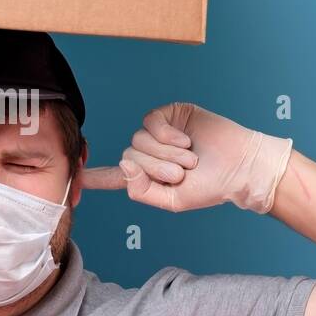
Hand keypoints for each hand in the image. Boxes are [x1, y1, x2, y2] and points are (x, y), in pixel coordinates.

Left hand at [81, 102, 292, 213]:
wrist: (240, 166)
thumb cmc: (211, 187)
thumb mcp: (172, 201)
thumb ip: (142, 191)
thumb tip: (123, 164)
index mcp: (147, 176)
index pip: (114, 176)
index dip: (94, 176)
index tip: (75, 177)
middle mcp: (148, 152)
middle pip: (129, 156)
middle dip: (156, 168)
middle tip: (184, 172)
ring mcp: (158, 132)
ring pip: (139, 140)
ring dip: (165, 154)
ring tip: (190, 159)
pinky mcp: (169, 115)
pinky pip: (151, 122)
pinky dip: (166, 136)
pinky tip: (185, 141)